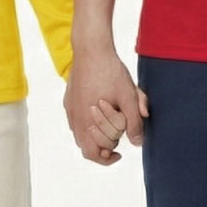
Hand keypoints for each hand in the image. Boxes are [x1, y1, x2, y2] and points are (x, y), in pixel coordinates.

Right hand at [64, 48, 148, 165]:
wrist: (91, 48)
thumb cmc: (110, 72)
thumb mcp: (128, 97)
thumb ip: (134, 122)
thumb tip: (137, 142)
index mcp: (88, 122)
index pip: (93, 153)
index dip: (107, 158)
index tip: (119, 153)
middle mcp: (75, 118)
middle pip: (86, 145)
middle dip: (104, 144)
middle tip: (119, 132)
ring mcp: (70, 108)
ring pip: (80, 132)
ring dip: (95, 133)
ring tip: (110, 122)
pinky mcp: (69, 97)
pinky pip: (76, 118)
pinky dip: (88, 121)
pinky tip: (100, 108)